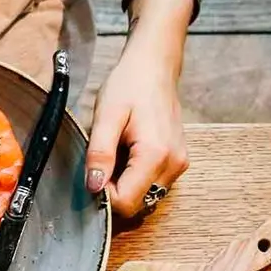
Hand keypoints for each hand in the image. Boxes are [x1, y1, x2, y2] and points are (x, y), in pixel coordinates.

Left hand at [86, 0, 192, 216]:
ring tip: (117, 153)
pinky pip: (151, 185)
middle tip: (102, 161)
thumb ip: (99, 154)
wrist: (155, 66)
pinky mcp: (177, 162)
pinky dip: (134, 178)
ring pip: (143, 197)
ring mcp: (178, 165)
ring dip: (123, 185)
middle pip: (136, 204)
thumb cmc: (130, 85)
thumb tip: (93, 187)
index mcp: (156, 155)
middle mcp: (173, 165)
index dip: (103, 196)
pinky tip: (127, 154)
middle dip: (112, 192)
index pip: (126, 202)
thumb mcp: (106, 116)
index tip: (92, 174)